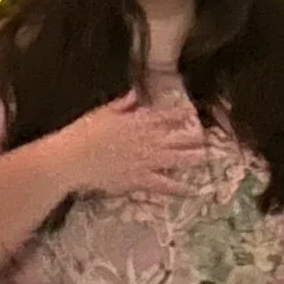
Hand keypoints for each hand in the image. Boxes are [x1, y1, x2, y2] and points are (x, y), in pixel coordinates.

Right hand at [64, 91, 202, 203]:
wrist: (73, 160)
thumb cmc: (84, 132)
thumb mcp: (103, 112)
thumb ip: (123, 104)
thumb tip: (136, 94)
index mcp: (139, 121)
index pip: (165, 116)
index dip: (180, 115)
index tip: (192, 113)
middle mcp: (148, 140)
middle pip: (178, 138)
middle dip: (194, 138)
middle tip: (210, 139)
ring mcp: (146, 161)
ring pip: (177, 159)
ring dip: (194, 158)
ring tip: (208, 158)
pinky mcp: (141, 180)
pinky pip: (164, 184)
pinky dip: (179, 188)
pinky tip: (192, 190)